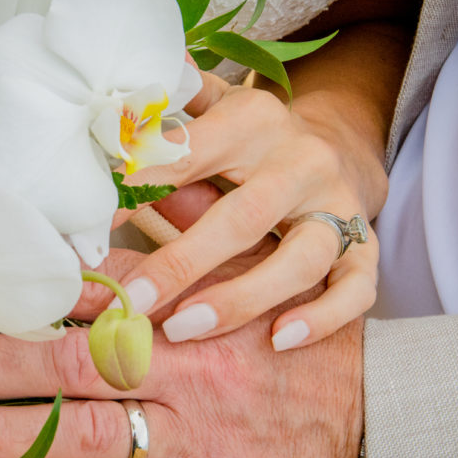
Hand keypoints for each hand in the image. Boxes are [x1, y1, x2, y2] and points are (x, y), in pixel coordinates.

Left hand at [0, 207, 364, 457]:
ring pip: (77, 432)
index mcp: (192, 311)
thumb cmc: (309, 360)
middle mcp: (183, 369)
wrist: (390, 438)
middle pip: (67, 363)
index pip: (89, 300)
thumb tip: (137, 188)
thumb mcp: (263, 282)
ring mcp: (190, 437)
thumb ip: (196, 237)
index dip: (16, 303)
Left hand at [115, 69, 385, 350]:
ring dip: (243, 297)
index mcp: (252, 122)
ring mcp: (339, 206)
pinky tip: (281, 341)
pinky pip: (356, 287)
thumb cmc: (247, 143)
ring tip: (186, 328)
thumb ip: (162, 123)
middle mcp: (302, 161)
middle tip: (134, 302)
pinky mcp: (366, 246)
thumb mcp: (208, 117)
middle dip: (184, 263)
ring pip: (301, 257)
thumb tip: (106, 121)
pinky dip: (324, 316)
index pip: (187, 157)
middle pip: (244, 216)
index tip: (90, 230)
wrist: (337, 145)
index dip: (138, 191)